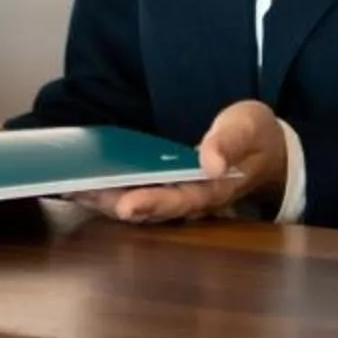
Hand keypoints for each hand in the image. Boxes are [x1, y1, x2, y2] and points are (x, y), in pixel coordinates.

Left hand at [68, 99, 287, 223]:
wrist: (266, 150)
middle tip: (80, 192)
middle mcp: (190, 199)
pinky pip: (133, 192)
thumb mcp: (249, 129)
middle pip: (148, 208)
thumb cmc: (256, 137)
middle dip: (113, 202)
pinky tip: (83, 182)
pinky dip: (108, 190)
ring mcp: (176, 196)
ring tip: (71, 188)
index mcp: (213, 189)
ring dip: (103, 199)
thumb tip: (210, 162)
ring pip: (135, 204)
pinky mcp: (164, 187)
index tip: (126, 205)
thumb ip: (229, 143)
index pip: (180, 201)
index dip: (153, 204)